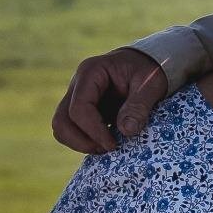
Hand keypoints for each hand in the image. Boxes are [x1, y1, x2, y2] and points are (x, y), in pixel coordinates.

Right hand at [51, 46, 168, 154]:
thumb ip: (139, 105)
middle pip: (62, 120)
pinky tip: (106, 142)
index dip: (93, 130)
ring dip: (80, 143)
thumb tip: (126, 130)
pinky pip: (71, 131)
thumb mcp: (151, 83)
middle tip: (107, 149)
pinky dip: (84, 142)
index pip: (78, 107)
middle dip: (81, 141)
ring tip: (106, 147)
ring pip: (61, 127)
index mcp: (90, 72)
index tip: (113, 145)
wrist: (145, 63)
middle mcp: (77, 85)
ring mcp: (75, 98)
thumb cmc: (149, 70)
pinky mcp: (80, 110)